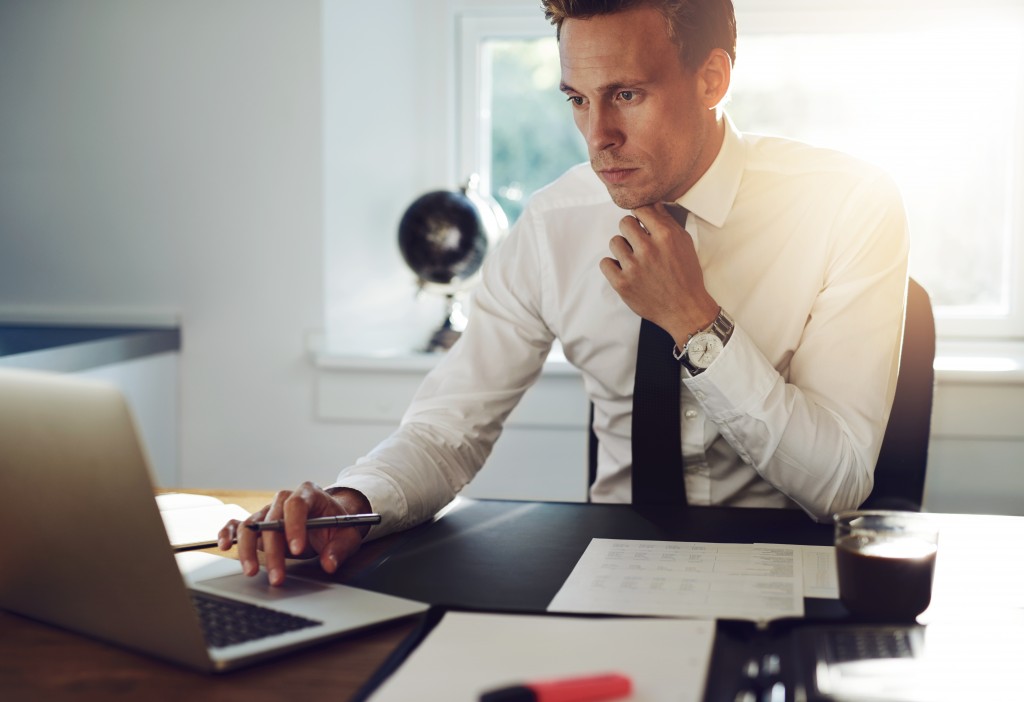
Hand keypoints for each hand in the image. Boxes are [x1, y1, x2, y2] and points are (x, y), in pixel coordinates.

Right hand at [218, 482, 372, 585]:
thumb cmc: (337, 525)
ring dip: (249, 550)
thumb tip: (328, 563)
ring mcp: (268, 511)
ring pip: (251, 525)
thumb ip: (339, 548)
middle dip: (273, 550)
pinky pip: (237, 524)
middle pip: (271, 519)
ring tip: (252, 571)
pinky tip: (225, 545)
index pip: (296, 505)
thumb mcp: (347, 534)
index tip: (297, 550)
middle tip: (278, 576)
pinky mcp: (257, 523)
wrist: (329, 519)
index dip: (294, 526)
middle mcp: (284, 499)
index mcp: (309, 494)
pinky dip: (228, 533)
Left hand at [599, 202, 718, 345]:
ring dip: (622, 249)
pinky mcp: (622, 284)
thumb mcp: (684, 243)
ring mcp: (633, 267)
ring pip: (614, 242)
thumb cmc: (686, 275)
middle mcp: (648, 249)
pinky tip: (624, 270)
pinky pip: (605, 263)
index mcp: (665, 236)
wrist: (685, 309)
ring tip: (634, 260)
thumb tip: (652, 204)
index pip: (640, 209)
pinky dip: (612, 266)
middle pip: (624, 223)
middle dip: (631, 231)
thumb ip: (667, 222)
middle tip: (638, 243)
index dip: (639, 215)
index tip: (641, 223)